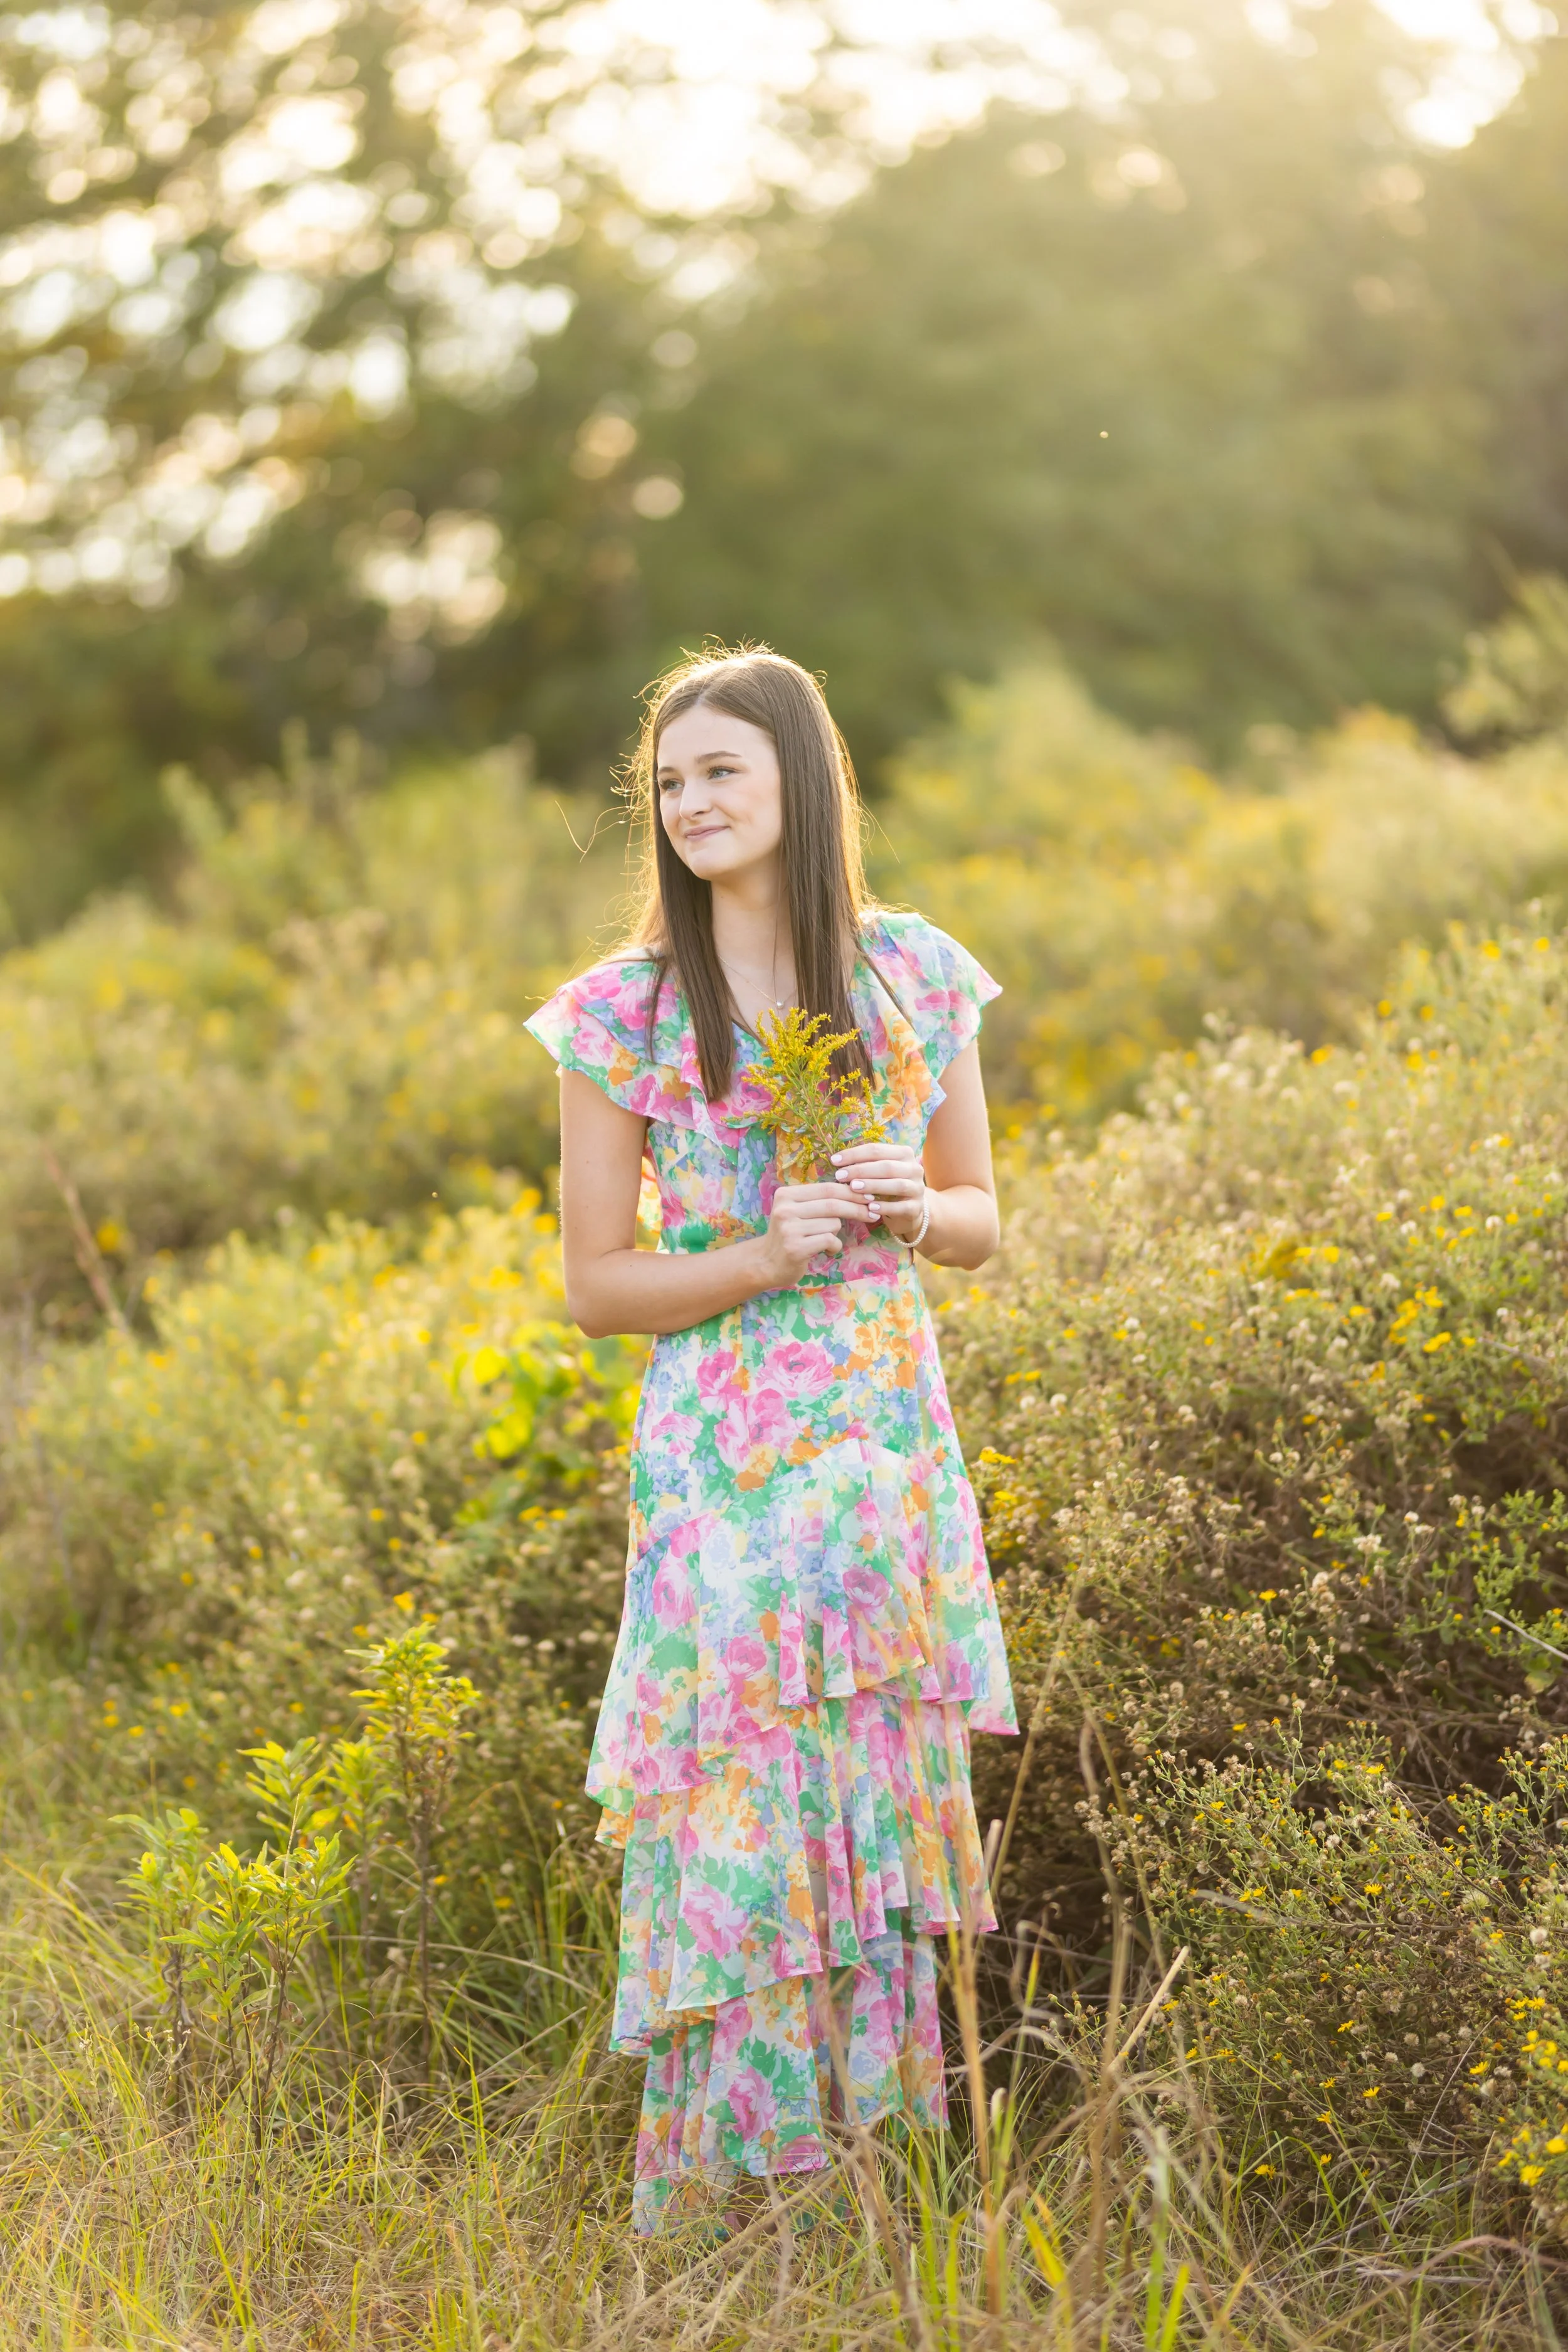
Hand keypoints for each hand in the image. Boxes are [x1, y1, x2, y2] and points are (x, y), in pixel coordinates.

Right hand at [756, 1179, 876, 1286]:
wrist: (766, 1263)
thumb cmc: (789, 1235)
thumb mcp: (798, 1211)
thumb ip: (819, 1201)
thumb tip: (858, 1191)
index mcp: (786, 1194)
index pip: (827, 1188)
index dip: (851, 1192)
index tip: (869, 1197)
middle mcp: (785, 1209)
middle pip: (833, 1204)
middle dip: (857, 1208)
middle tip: (872, 1213)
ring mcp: (789, 1229)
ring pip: (833, 1224)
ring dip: (836, 1232)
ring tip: (822, 1239)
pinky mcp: (796, 1248)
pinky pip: (830, 1240)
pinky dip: (834, 1246)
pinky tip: (825, 1250)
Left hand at [829, 1140, 927, 1245]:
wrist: (908, 1209)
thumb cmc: (887, 1185)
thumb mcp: (878, 1172)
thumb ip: (865, 1164)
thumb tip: (837, 1160)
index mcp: (904, 1153)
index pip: (877, 1150)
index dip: (855, 1154)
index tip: (834, 1160)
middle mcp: (914, 1168)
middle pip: (886, 1166)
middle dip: (861, 1170)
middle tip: (840, 1176)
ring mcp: (918, 1188)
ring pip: (896, 1185)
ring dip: (873, 1185)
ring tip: (853, 1188)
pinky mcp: (917, 1207)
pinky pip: (901, 1207)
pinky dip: (886, 1207)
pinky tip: (870, 1207)